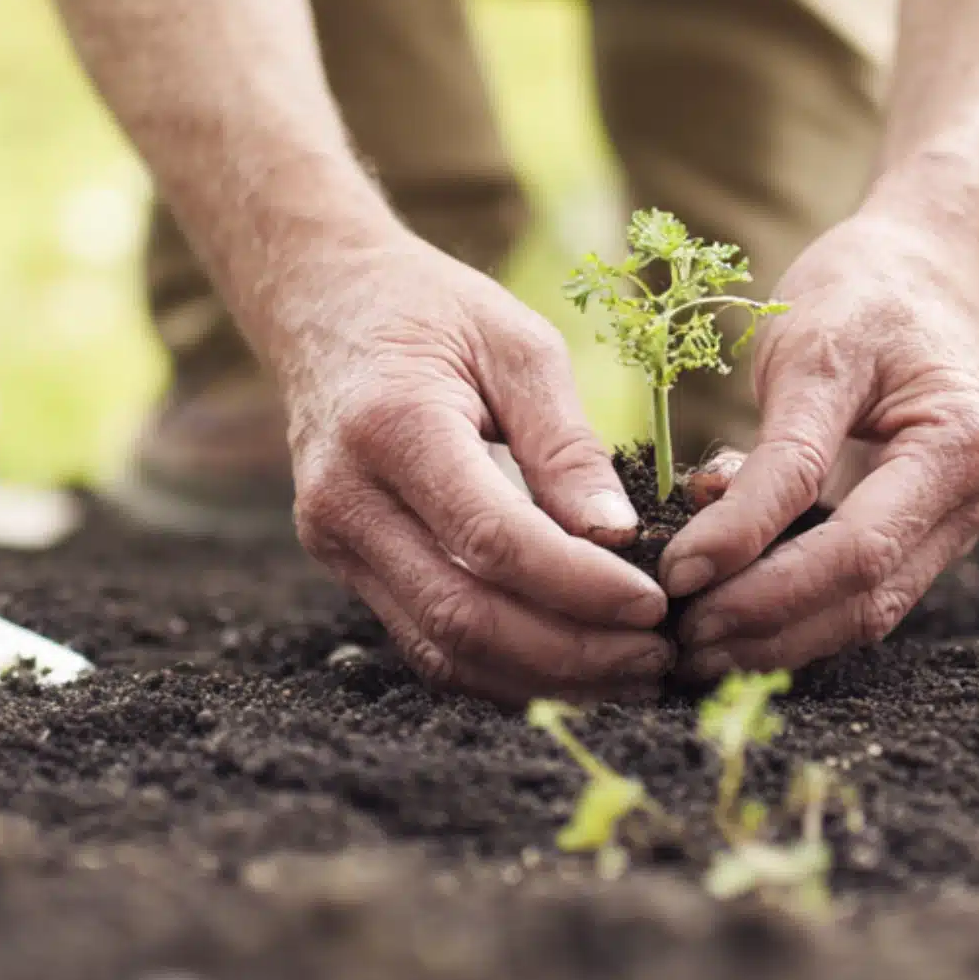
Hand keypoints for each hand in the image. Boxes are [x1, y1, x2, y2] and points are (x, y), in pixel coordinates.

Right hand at [267, 235, 672, 705]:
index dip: (579, 586)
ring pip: (441, 648)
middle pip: (463, 614)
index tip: (652, 603)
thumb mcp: (517, 345)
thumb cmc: (433, 310)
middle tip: (655, 654)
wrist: (323, 302)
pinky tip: (570, 667)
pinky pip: (424, 640)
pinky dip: (501, 669)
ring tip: (628, 672)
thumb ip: (566, 445)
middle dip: (570, 652)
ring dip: (541, 677)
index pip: (491, 539)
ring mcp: (335, 541)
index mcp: (392, 427)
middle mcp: (348, 498)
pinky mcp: (344, 564)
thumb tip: (619, 537)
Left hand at [659, 214, 978, 681]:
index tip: (678, 580)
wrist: (920, 273)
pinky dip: (790, 614)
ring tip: (690, 647)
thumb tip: (705, 544)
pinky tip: (725, 616)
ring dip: (774, 639)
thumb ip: (775, 455)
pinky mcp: (915, 538)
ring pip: (861, 615)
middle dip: (765, 628)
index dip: (763, 578)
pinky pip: (854, 595)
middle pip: (864, 599)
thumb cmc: (863, 298)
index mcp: (957, 449)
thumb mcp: (813, 356)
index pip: (856, 544)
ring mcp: (949, 528)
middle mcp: (969, 503)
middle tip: (677, 642)